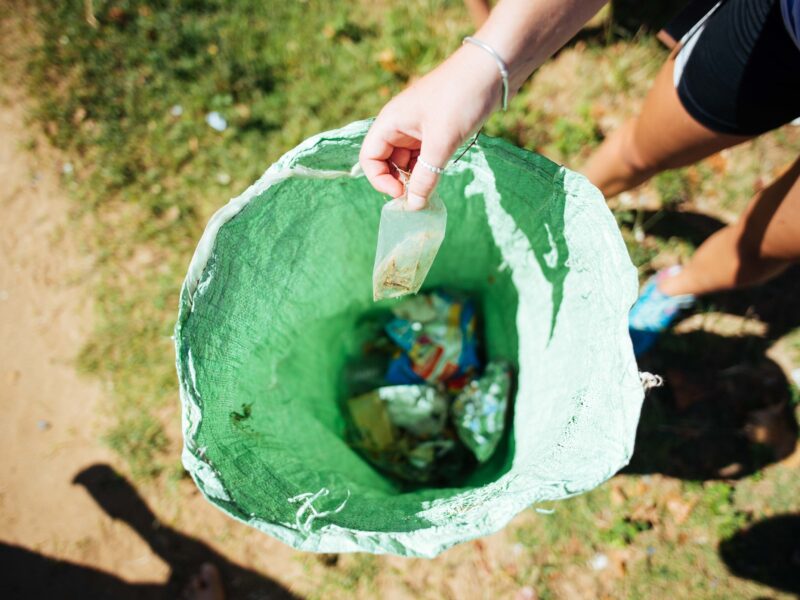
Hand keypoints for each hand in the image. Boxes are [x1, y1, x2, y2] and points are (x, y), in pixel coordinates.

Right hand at [359, 45, 500, 208]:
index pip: (369, 158)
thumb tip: (413, 206)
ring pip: (408, 160)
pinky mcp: (438, 128)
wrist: (494, 68)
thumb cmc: (461, 98)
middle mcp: (400, 124)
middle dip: (400, 181)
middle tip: (421, 196)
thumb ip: (426, 176)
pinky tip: (442, 174)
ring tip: (432, 188)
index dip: (380, 180)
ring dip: (417, 176)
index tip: (403, 193)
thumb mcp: (441, 142)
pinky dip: (430, 167)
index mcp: (391, 121)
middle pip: (388, 161)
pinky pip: (425, 154)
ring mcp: (419, 126)